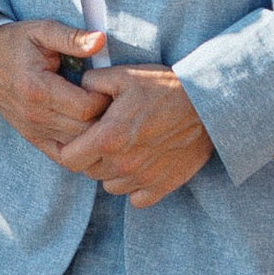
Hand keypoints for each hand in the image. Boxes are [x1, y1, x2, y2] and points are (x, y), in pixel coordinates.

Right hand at [0, 17, 116, 162]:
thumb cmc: (15, 43)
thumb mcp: (42, 30)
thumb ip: (72, 37)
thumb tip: (100, 40)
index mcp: (37, 89)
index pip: (86, 108)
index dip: (105, 98)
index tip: (110, 85)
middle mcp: (34, 115)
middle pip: (85, 130)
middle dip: (106, 118)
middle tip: (114, 101)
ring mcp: (32, 130)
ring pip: (78, 145)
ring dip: (96, 133)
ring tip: (105, 114)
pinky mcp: (32, 138)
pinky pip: (63, 156)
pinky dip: (81, 148)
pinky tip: (91, 135)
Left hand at [51, 65, 215, 209]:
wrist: (208, 105)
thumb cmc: (165, 88)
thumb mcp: (125, 76)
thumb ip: (93, 83)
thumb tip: (79, 89)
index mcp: (108, 139)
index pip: (68, 159)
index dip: (65, 149)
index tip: (73, 140)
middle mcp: (122, 164)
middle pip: (89, 172)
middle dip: (89, 157)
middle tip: (102, 138)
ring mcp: (143, 178)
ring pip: (110, 186)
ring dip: (111, 172)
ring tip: (124, 150)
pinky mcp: (163, 186)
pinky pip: (136, 198)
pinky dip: (134, 187)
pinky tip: (141, 166)